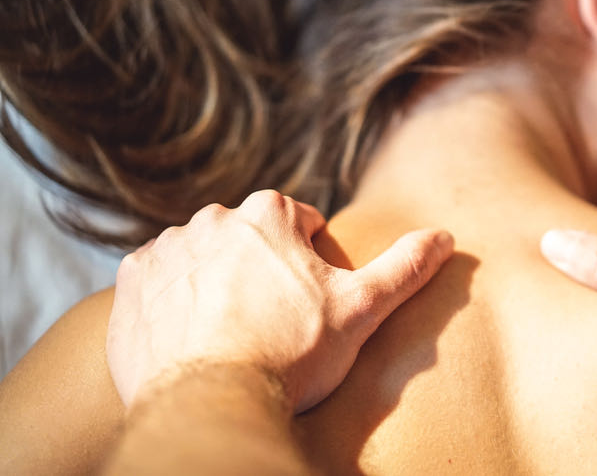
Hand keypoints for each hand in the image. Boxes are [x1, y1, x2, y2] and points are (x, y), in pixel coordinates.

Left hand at [107, 189, 453, 411]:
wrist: (211, 403)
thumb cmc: (292, 353)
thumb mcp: (362, 308)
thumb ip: (404, 266)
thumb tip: (445, 236)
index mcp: (269, 213)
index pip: (301, 226)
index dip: (313, 265)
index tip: (310, 303)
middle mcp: (213, 218)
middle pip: (251, 239)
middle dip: (262, 269)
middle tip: (273, 322)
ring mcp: (168, 249)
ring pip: (205, 257)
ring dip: (217, 282)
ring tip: (233, 331)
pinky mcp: (132, 283)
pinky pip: (159, 280)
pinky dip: (175, 300)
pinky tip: (193, 334)